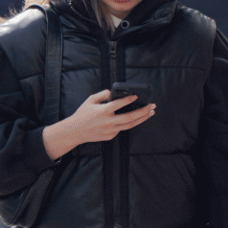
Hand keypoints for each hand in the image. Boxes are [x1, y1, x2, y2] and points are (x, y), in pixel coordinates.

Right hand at [41, 90, 155, 160]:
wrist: (75, 131)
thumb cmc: (82, 114)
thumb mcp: (90, 100)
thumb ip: (102, 94)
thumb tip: (113, 91)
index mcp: (103, 111)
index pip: (119, 104)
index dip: (129, 100)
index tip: (137, 96)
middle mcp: (108, 122)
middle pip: (130, 118)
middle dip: (143, 111)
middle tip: (152, 106)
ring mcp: (110, 130)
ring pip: (130, 125)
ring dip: (142, 119)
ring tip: (150, 113)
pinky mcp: (111, 136)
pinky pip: (122, 128)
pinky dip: (129, 123)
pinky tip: (135, 118)